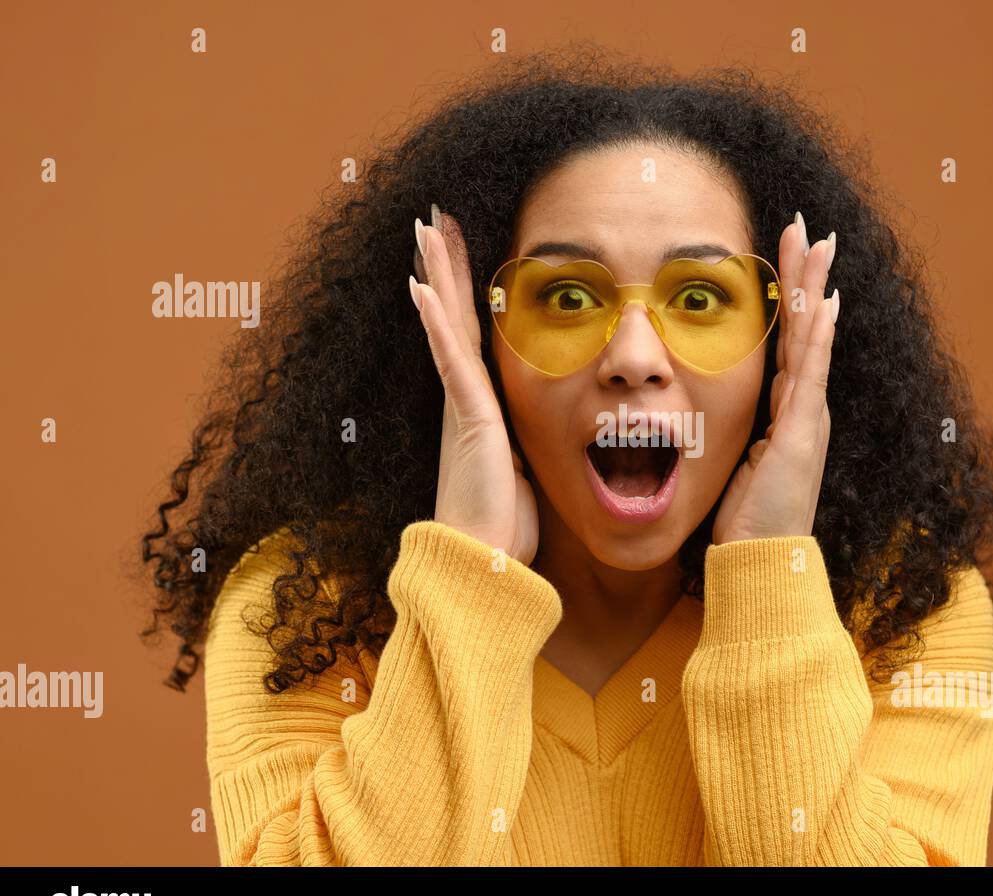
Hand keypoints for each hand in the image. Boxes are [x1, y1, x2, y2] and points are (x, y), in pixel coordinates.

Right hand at [410, 212, 538, 563]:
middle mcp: (466, 400)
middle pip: (455, 318)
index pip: (476, 339)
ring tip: (425, 231)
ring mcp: (462, 406)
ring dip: (436, 276)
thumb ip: (533, 452)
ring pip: (447, 325)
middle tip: (434, 223)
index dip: (468, 297)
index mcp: (484, 411)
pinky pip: (450, 359)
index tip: (466, 259)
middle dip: (446, 270)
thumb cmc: (508, 530)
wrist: (486, 565)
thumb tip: (562, 450)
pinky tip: (421, 287)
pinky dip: (435, 322)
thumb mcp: (528, 477)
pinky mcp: (468, 417)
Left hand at [712, 213, 838, 543]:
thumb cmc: (751, 521)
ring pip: (810, 338)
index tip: (790, 257)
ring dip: (814, 288)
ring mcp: (808, 417)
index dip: (791, 299)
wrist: (763, 561)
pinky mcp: (802, 432)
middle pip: (804, 327)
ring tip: (821, 244)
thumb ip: (750, 441)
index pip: (789, 342)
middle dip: (806, 276)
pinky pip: (810, 373)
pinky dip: (817, 336)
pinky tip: (826, 301)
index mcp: (789, 411)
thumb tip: (741, 430)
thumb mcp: (745, 466)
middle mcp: (804, 407)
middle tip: (810, 229)